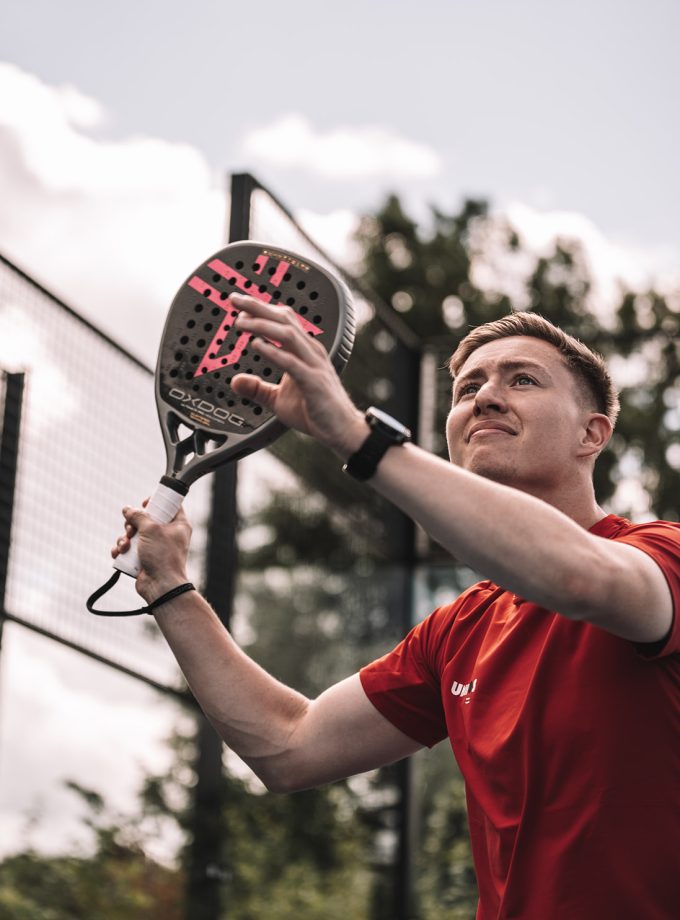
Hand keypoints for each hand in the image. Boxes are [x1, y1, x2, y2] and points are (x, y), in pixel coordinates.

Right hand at [111, 501, 191, 602]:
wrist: (161, 586)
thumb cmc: (163, 556)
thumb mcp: (151, 529)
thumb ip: (138, 516)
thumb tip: (127, 509)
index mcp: (178, 525)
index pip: (170, 506)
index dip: (156, 502)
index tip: (145, 503)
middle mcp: (167, 535)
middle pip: (146, 520)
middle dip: (133, 524)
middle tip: (131, 530)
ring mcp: (155, 548)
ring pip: (134, 534)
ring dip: (124, 538)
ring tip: (125, 546)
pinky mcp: (143, 559)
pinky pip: (129, 549)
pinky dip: (121, 550)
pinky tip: (118, 553)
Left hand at [229, 293, 367, 458]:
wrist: (342, 430)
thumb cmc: (316, 412)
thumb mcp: (279, 401)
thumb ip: (258, 389)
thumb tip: (236, 382)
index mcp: (304, 350)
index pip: (282, 320)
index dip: (260, 308)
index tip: (239, 302)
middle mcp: (310, 352)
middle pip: (283, 319)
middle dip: (257, 307)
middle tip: (234, 299)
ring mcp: (314, 365)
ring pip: (287, 335)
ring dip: (262, 325)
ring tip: (241, 322)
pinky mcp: (313, 382)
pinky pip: (291, 362)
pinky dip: (273, 352)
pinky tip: (257, 346)